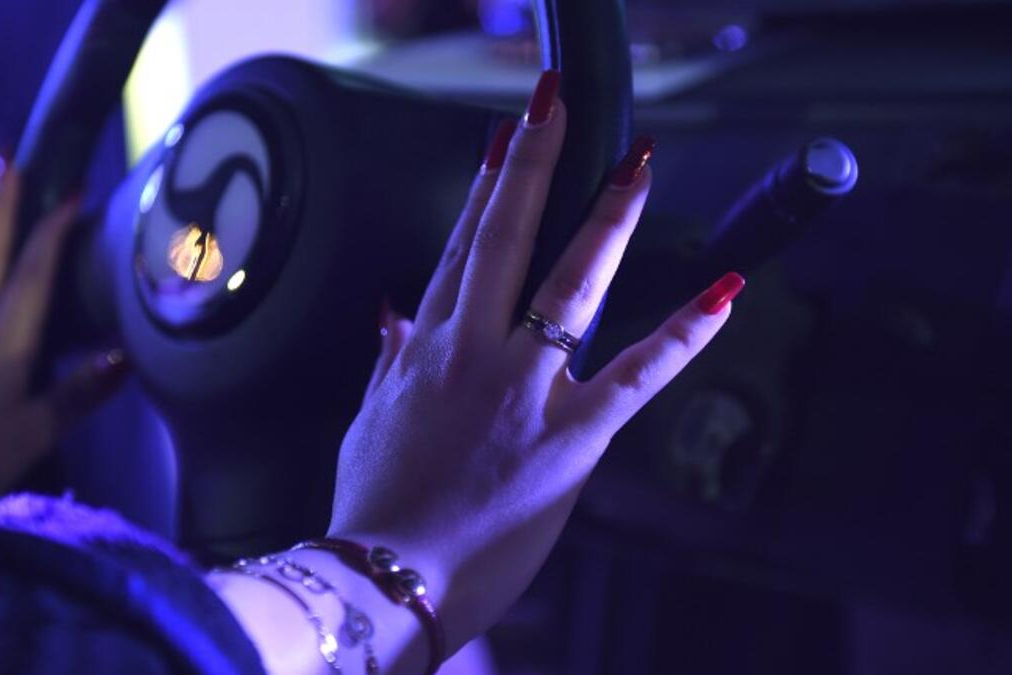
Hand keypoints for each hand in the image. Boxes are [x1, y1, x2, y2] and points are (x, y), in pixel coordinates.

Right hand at [328, 72, 743, 657]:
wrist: (387, 574)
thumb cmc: (374, 504)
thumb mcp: (370, 421)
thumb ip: (388, 362)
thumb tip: (393, 314)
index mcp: (426, 346)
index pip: (460, 246)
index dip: (486, 186)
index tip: (506, 138)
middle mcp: (474, 351)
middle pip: (506, 238)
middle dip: (532, 164)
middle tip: (554, 107)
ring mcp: (524, 390)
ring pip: (571, 286)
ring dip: (606, 220)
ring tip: (636, 166)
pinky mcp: (570, 437)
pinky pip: (636, 374)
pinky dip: (683, 333)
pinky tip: (722, 292)